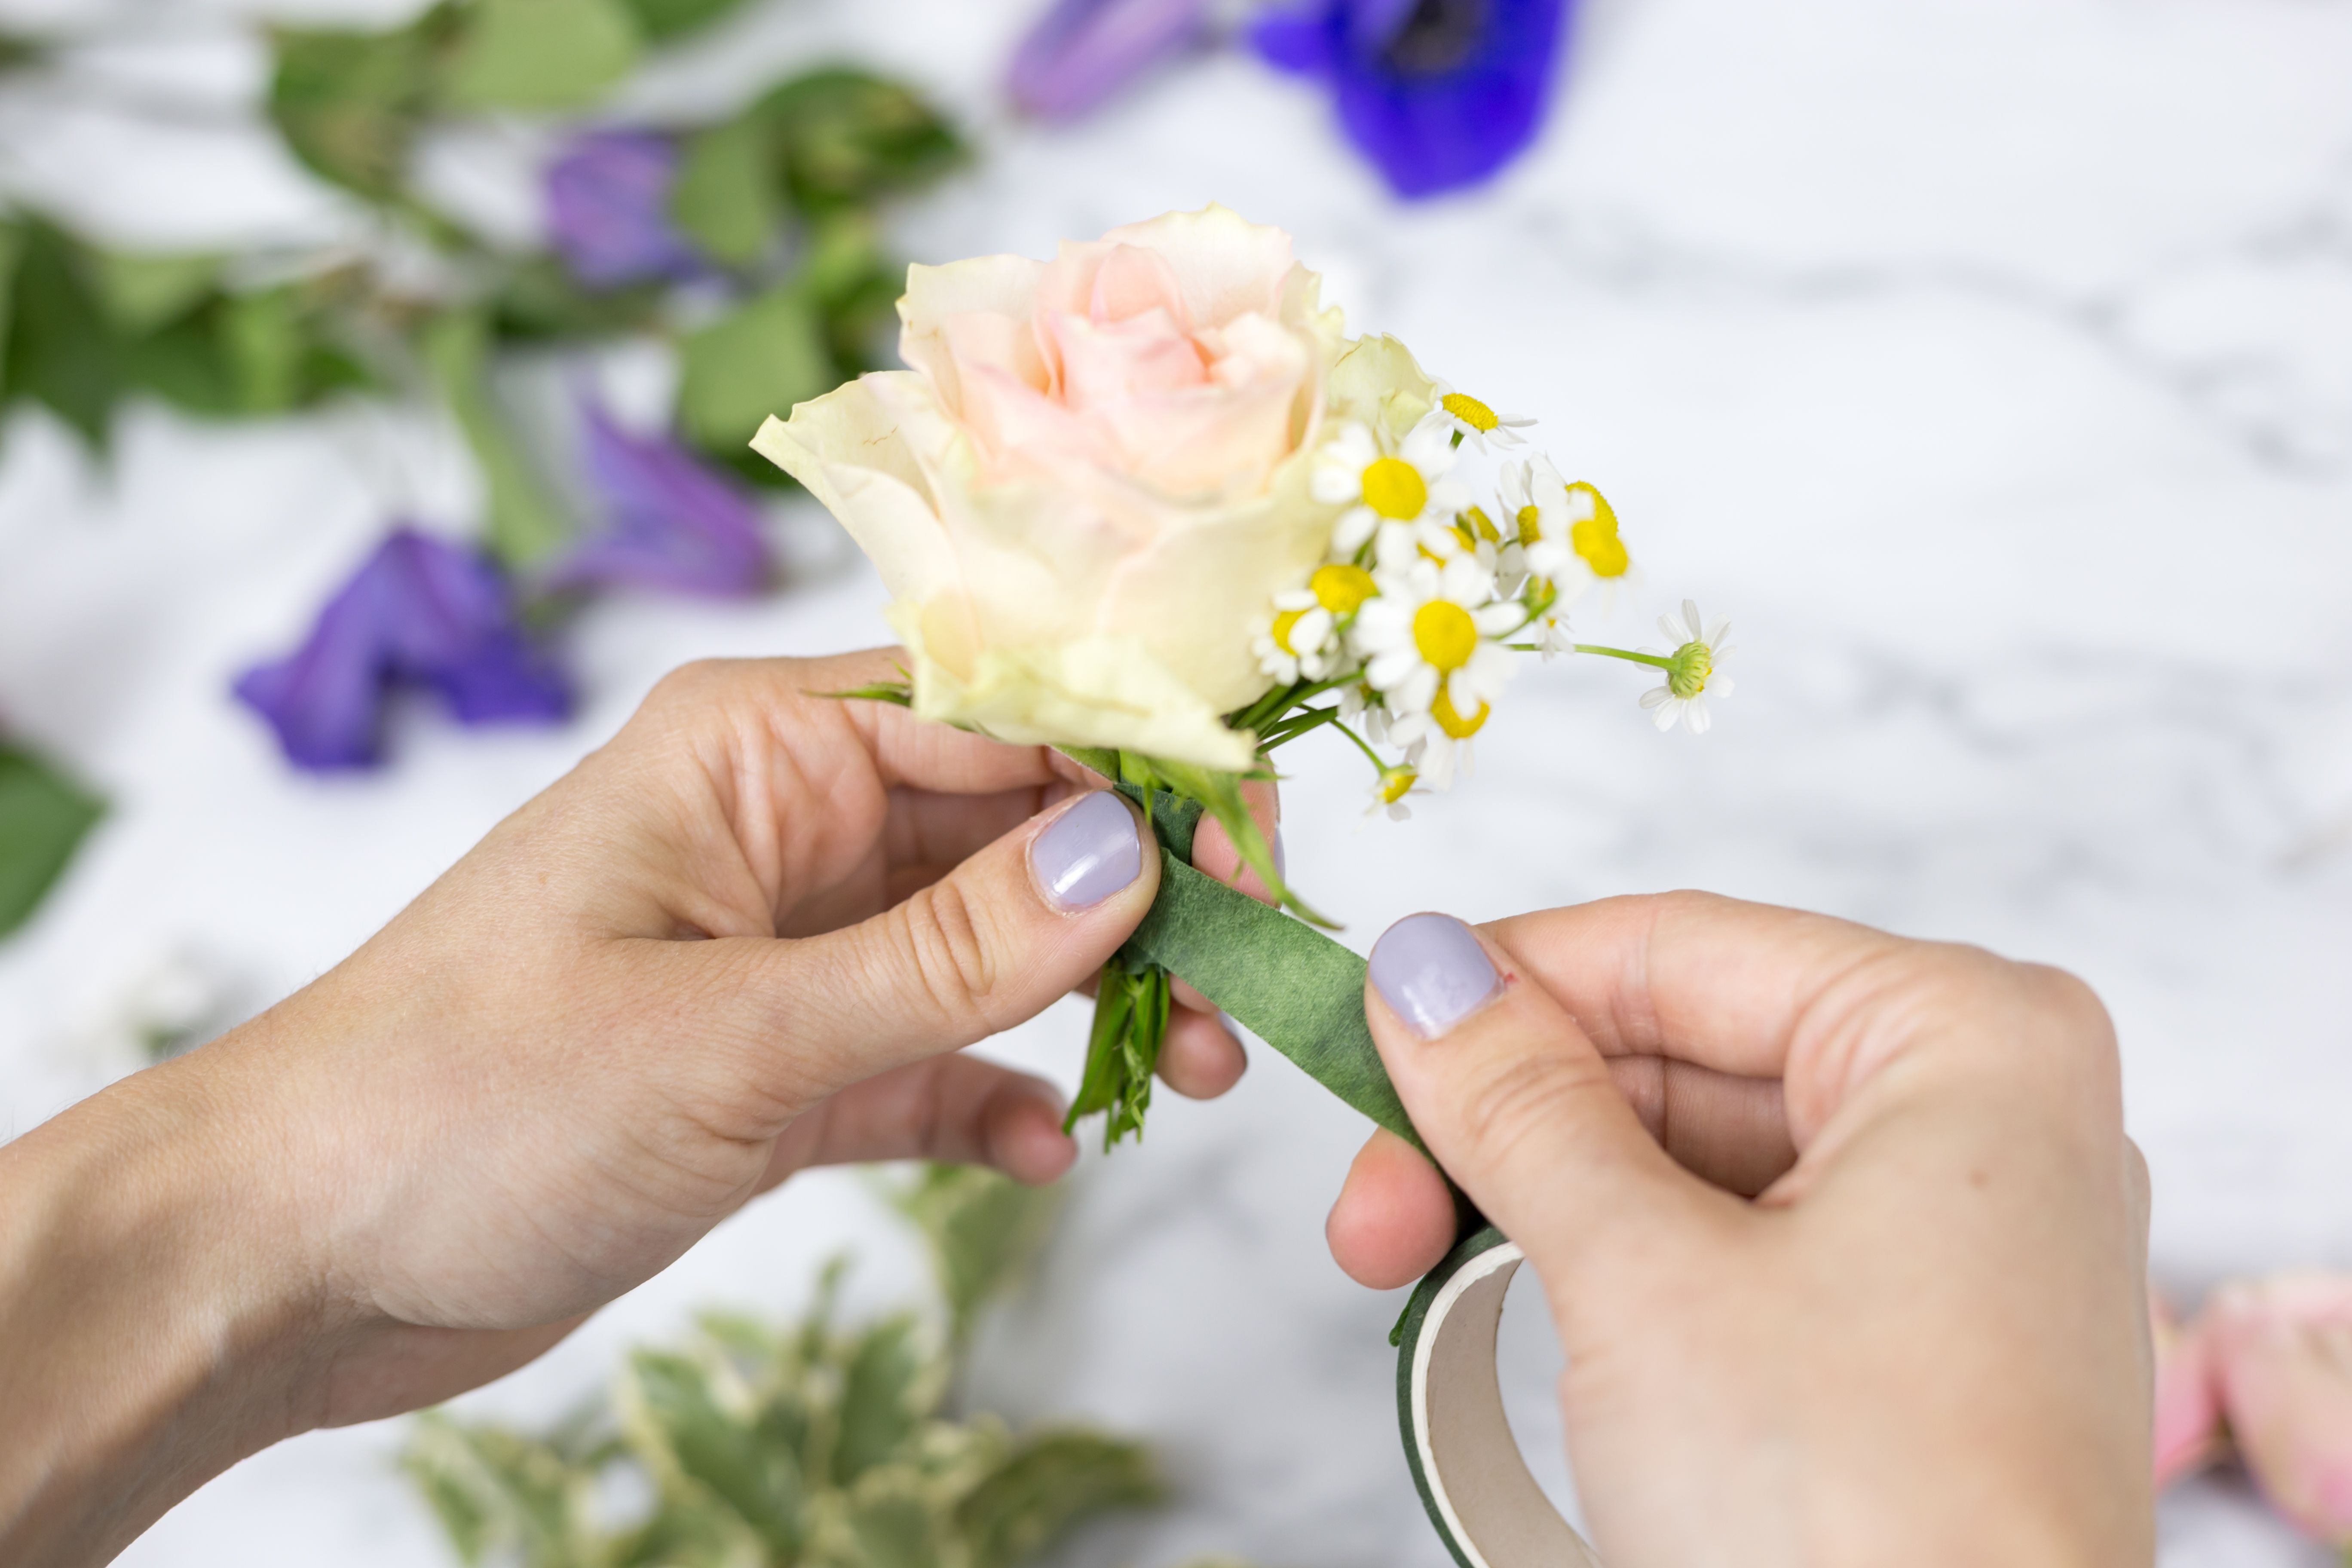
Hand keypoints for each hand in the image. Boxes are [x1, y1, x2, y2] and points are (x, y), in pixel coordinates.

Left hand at [0, 649, 1267, 1565]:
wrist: (293, 1257)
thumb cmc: (463, 1101)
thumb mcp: (733, 1030)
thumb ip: (946, 952)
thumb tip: (1132, 858)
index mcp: (758, 748)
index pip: (1002, 719)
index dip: (1143, 777)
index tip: (1249, 860)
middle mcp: (781, 825)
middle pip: (1014, 833)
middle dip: (1135, 906)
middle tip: (1230, 996)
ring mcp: (781, 945)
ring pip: (984, 948)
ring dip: (1087, 1005)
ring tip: (1175, 1076)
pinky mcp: (772, 1062)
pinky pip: (925, 1055)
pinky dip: (991, 1092)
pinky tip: (1043, 1144)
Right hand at [1327, 894, 2152, 1565]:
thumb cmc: (1857, 1520)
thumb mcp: (1640, 1275)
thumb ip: (1516, 1104)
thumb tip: (1421, 973)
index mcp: (1965, 1038)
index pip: (1678, 949)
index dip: (1502, 981)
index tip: (1362, 1023)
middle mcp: (1981, 1110)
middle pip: (1676, 1052)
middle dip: (1501, 1121)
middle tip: (1366, 1205)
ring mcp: (1955, 1228)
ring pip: (1686, 1151)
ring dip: (1534, 1200)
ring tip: (1406, 1264)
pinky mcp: (1912, 1331)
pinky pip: (1728, 1239)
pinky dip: (1608, 1264)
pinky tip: (1506, 1299)